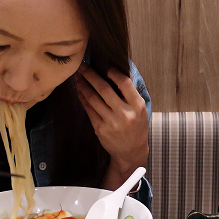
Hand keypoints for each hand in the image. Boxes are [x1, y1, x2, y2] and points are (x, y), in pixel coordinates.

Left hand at [75, 65, 149, 181]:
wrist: (131, 152)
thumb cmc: (137, 127)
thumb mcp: (141, 109)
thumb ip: (131, 92)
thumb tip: (120, 70)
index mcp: (137, 106)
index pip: (124, 83)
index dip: (113, 72)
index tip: (104, 65)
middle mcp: (124, 113)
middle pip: (104, 89)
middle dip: (91, 75)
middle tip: (82, 65)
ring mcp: (111, 122)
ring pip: (93, 98)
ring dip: (83, 85)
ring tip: (77, 76)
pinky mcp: (100, 129)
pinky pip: (88, 109)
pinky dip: (83, 98)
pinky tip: (79, 90)